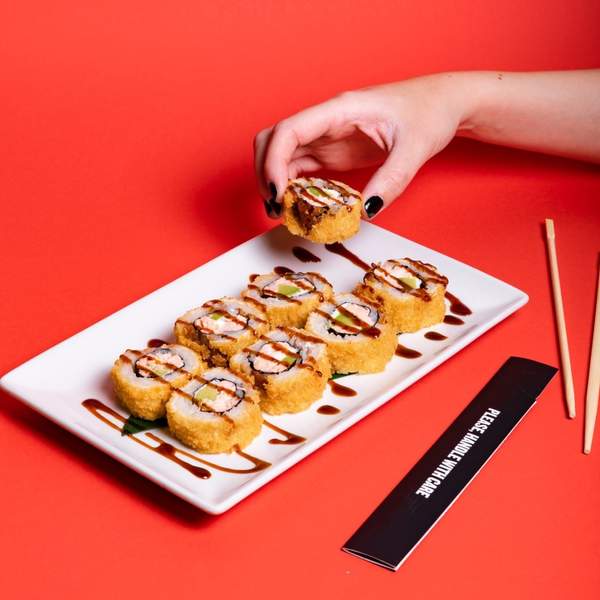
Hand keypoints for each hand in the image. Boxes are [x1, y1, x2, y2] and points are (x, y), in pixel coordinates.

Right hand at [254, 73, 469, 218]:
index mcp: (340, 110)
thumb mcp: (415, 148)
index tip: (277, 192)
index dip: (273, 161)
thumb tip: (366, 211)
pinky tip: (297, 207)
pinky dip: (292, 187)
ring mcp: (326, 137)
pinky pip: (300, 168)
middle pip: (274, 140)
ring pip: (282, 155)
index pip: (290, 130)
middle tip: (275, 207)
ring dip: (275, 182)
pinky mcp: (332, 152)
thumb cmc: (429, 113)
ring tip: (282, 213)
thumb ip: (392, 180)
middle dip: (265, 172)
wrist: (441, 105)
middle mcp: (326, 121)